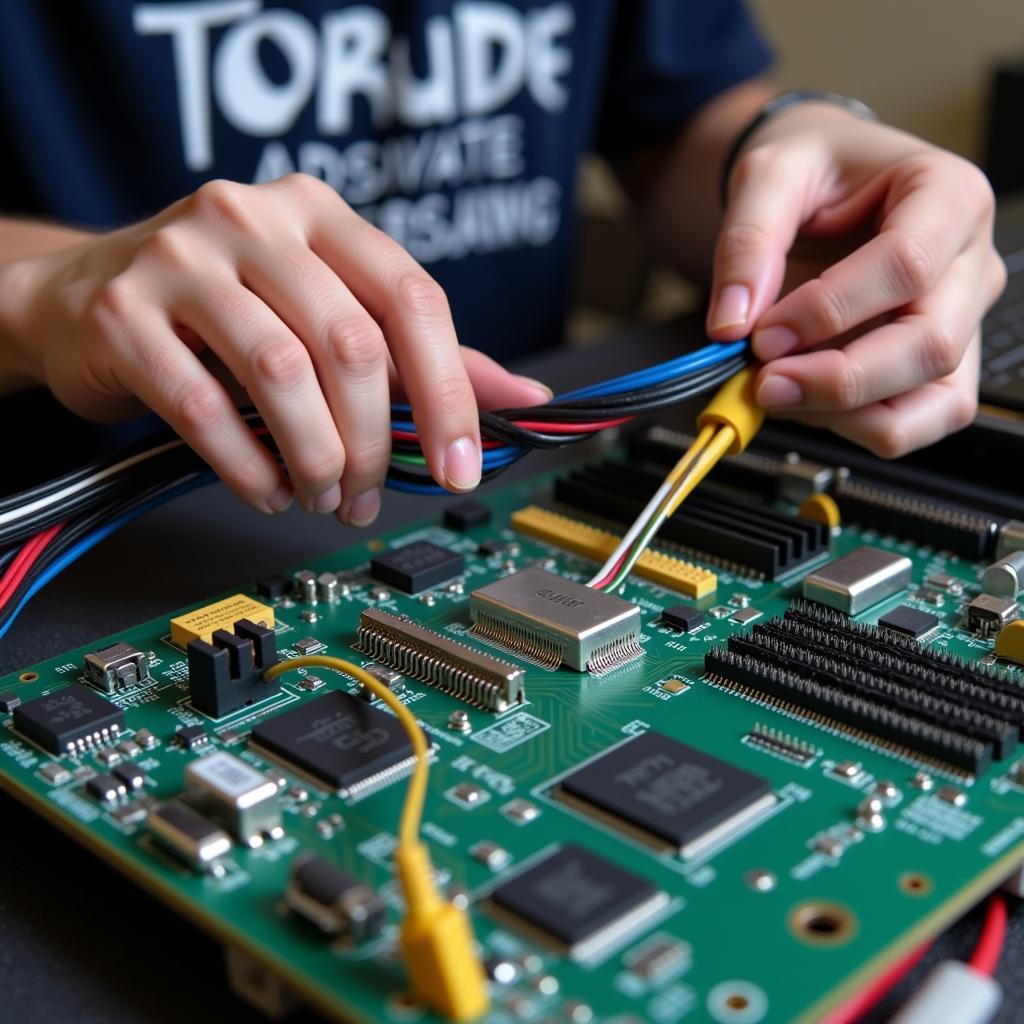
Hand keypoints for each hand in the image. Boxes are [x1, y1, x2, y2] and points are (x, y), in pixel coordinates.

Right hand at [1, 174, 549, 524]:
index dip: (449, 393)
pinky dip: (248, 467)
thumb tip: (524, 399)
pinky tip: (265, 490)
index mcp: (320, 213)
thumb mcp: (327, 313)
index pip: (412, 299)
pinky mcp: (122, 313)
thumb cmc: (225, 312)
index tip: (462, 465)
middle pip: (351, 345)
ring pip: (282, 374)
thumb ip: (421, 356)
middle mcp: (252, 218)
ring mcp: (180, 258)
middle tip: (369, 494)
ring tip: (319, 494)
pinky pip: (203, 407)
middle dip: (375, 442)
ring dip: (315, 459)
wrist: (82, 298)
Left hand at [705, 102, 1005, 455]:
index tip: (761, 334)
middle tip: (762, 383)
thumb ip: (746, 243)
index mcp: (949, 195)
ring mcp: (963, 322)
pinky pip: (918, 422)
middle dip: (838, 379)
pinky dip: (856, 428)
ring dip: (847, 414)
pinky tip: (805, 402)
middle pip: (930, 345)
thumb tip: (730, 326)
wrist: (827, 186)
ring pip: (934, 401)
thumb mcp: (769, 174)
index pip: (907, 266)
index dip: (829, 312)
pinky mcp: (940, 370)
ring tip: (778, 393)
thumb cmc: (814, 169)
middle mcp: (971, 264)